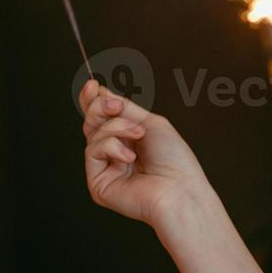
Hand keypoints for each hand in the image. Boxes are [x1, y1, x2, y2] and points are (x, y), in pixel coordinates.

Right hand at [80, 78, 211, 229]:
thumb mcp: (151, 123)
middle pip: (93, 123)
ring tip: (138, 134)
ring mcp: (105, 167)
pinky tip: (129, 157)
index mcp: (129, 139)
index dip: (94, 100)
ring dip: (117, 128)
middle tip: (114, 104)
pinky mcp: (97, 182)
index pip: (104, 118)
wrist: (179, 189)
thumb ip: (126, 110)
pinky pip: (92, 151)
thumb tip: (103, 93)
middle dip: (100, 107)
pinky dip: (111, 147)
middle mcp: (115, 153)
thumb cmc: (174, 160)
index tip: (92, 84)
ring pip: (93, 134)